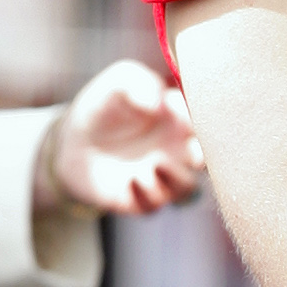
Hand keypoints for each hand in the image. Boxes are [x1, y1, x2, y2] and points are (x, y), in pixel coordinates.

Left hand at [41, 61, 206, 218]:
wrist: (73, 142)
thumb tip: (159, 106)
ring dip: (177, 181)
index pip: (210, 126)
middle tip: (195, 156)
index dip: (206, 125)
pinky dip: (148, 195)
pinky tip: (131, 181)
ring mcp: (163, 178)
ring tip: (155, 166)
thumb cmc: (105, 105)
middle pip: (213, 164)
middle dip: (209, 162)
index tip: (186, 117)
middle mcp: (180, 152)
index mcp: (183, 120)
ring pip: (188, 190)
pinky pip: (155, 205)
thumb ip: (141, 83)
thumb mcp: (121, 81)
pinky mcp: (142, 198)